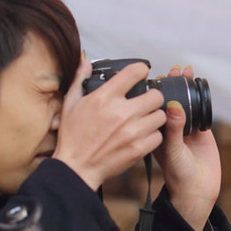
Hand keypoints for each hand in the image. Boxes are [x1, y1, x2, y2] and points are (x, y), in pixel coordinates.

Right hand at [54, 56, 165, 189]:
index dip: (141, 70)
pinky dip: (153, 135)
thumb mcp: (70, 104)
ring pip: (160, 115)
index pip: (134, 72)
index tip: (141, 74)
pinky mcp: (138, 148)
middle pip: (155, 95)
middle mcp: (121, 112)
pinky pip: (158, 136)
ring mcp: (132, 131)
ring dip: (154, 116)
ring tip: (144, 119)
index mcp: (105, 98)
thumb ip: (80, 80)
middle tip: (145, 101)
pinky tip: (143, 135)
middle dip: (152, 96)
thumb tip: (86, 62)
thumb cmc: (73, 137)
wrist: (77, 168)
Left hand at [152, 65, 220, 230]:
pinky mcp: (200, 130)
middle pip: (167, 100)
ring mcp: (184, 128)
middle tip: (173, 70)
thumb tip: (174, 106)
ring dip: (184, 87)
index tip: (156, 76)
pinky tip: (199, 86)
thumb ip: (174, 129)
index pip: (151, 107)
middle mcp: (168, 128)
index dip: (153, 90)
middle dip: (170, 84)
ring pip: (183, 102)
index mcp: (155, 132)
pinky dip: (199, 97)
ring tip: (186, 71)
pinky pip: (199, 110)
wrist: (198, 190)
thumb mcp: (172, 152)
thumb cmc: (178, 175)